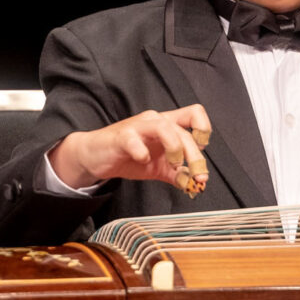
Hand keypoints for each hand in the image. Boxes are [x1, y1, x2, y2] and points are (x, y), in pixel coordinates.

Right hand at [48, 105, 212, 195]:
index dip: (204, 130)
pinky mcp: (121, 137)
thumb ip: (178, 175)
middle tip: (197, 176)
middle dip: (196, 157)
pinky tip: (142, 161)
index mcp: (167, 124)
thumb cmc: (129, 156)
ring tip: (173, 164)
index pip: (195, 113)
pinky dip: (142, 153)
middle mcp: (155, 121)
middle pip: (185, 131)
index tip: (201, 151)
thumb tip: (197, 186)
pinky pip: (135, 141)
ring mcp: (138, 127)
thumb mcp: (159, 168)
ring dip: (175, 148)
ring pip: (165, 128)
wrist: (95, 157)